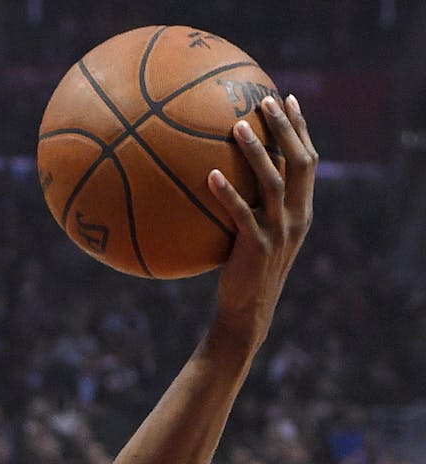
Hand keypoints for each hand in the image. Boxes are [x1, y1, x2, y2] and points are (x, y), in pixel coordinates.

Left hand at [207, 94, 316, 344]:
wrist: (247, 309)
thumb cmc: (244, 270)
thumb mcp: (255, 234)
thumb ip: (250, 205)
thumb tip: (216, 173)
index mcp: (302, 209)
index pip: (307, 160)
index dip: (300, 128)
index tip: (287, 99)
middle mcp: (297, 216)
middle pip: (299, 162)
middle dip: (285, 128)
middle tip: (265, 99)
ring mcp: (279, 231)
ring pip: (273, 182)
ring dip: (256, 152)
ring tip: (237, 126)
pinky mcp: (257, 246)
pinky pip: (241, 214)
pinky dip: (227, 194)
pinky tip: (210, 176)